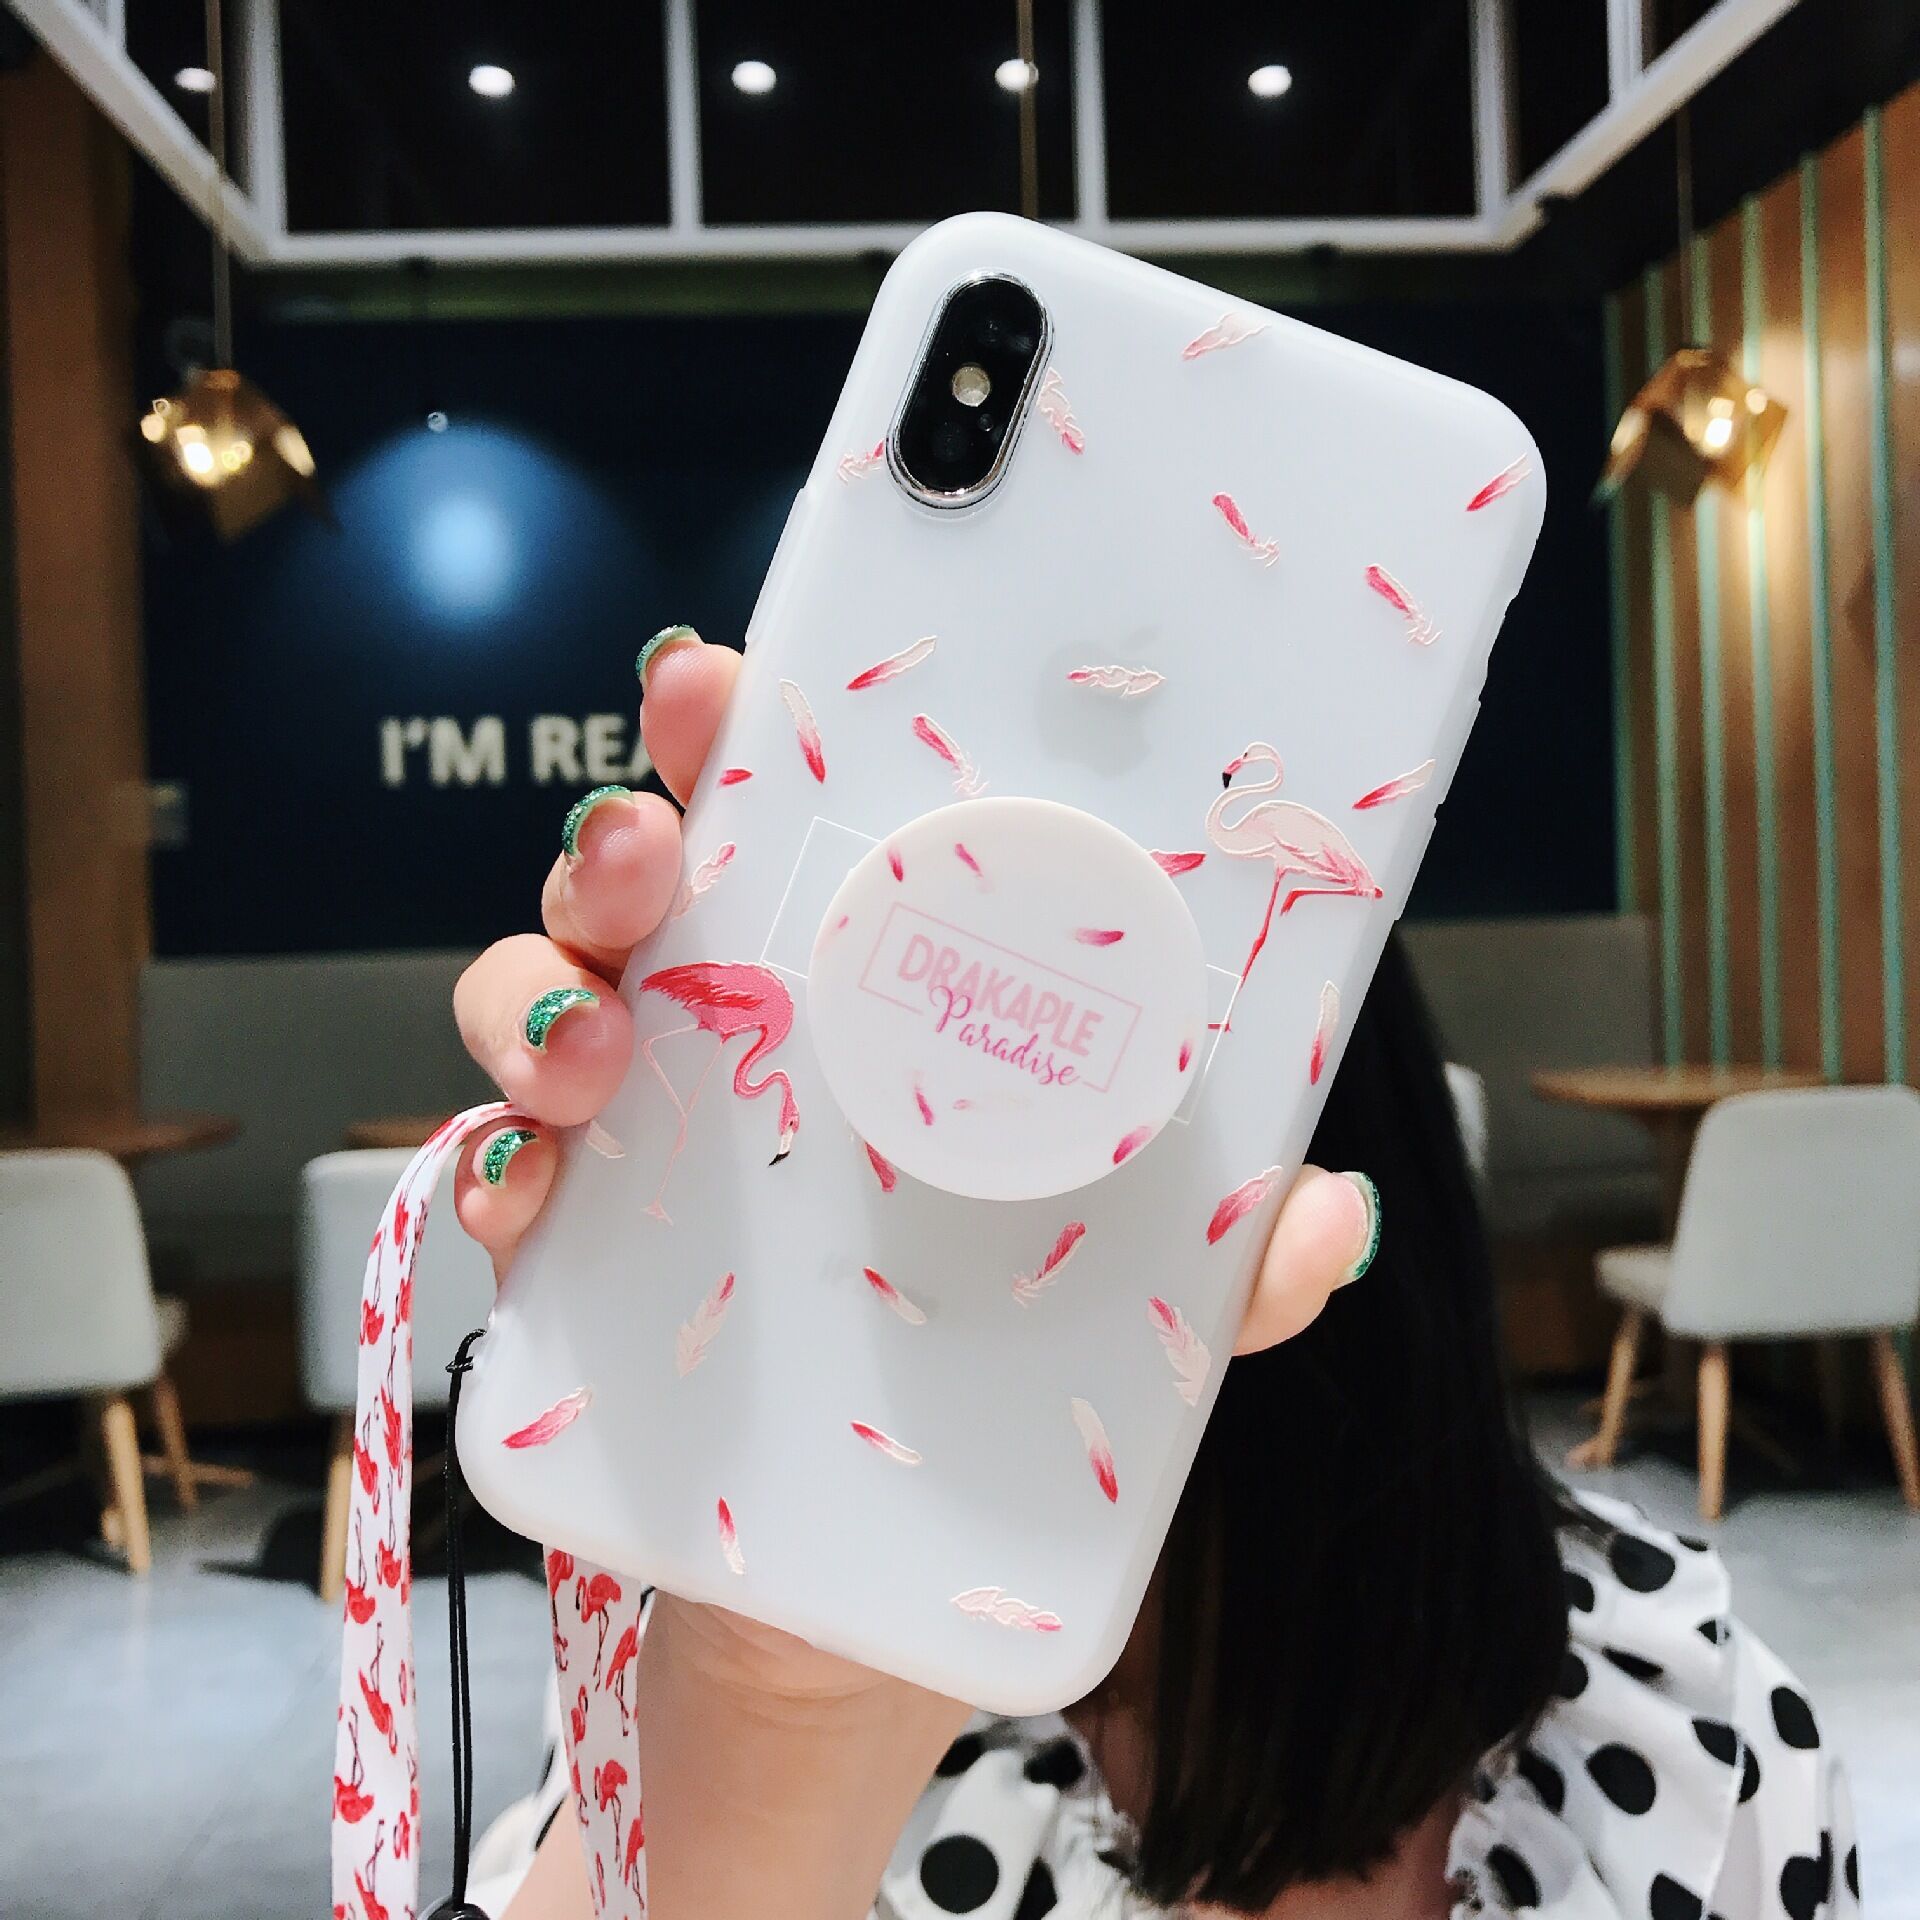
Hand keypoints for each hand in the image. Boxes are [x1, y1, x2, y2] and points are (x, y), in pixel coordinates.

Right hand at [456, 629, 1380, 1917]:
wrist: (853, 1621)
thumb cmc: (975, 1402)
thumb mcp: (1116, 1333)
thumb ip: (1214, 1268)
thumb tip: (1327, 1212)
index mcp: (869, 1011)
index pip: (806, 840)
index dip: (758, 745)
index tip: (738, 683)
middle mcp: (742, 1049)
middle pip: (654, 896)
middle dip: (625, 838)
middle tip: (648, 840)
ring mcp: (645, 1148)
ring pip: (545, 1004)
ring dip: (535, 989)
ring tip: (587, 1033)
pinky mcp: (576, 1265)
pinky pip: (503, 1179)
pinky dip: (497, 1163)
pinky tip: (528, 1182)